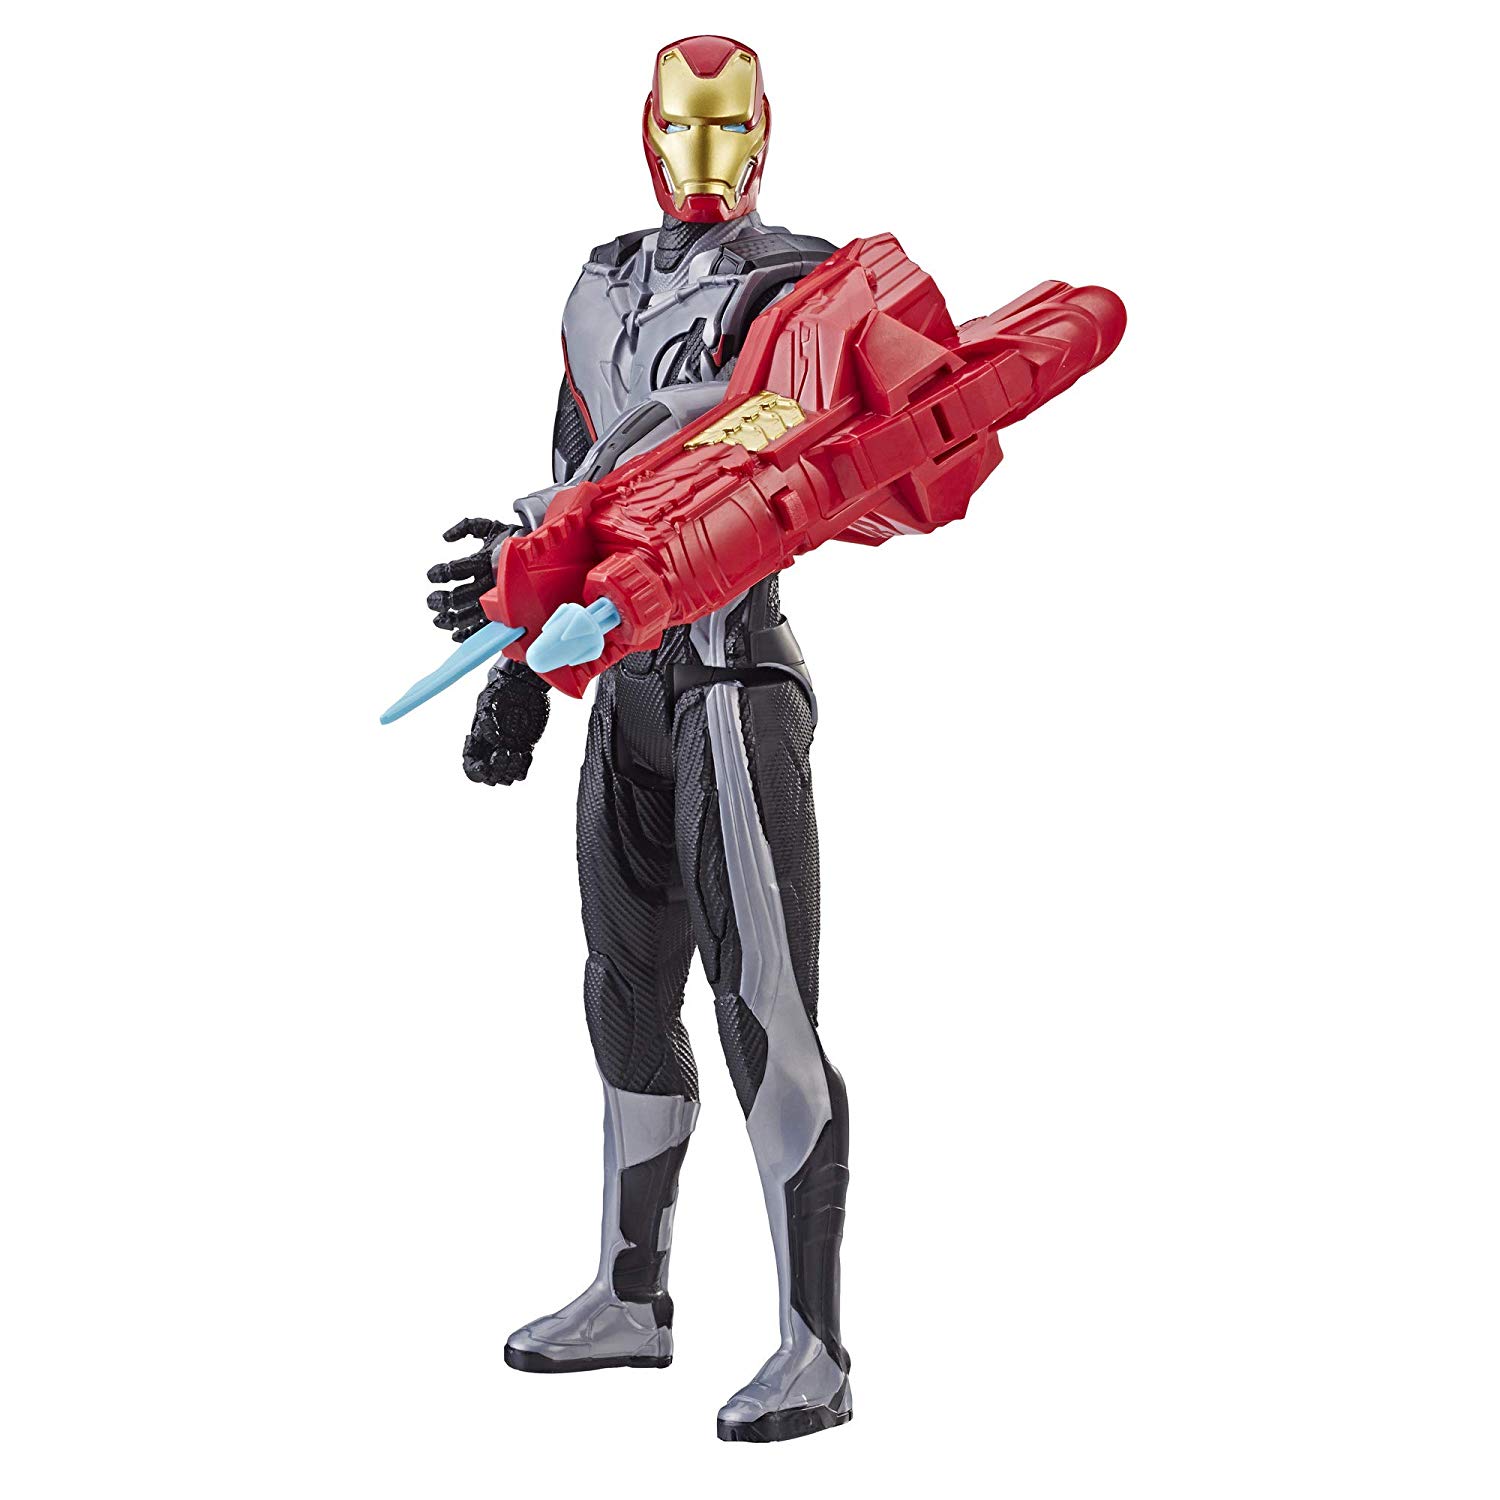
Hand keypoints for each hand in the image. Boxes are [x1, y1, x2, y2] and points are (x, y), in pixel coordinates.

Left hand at [427, 517, 514, 642]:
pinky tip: (456, 634)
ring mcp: (497, 596)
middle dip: (443, 601)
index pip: (456, 570)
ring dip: (452, 619)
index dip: (441, 574)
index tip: (432, 576)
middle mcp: (490, 580)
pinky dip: (470, 632)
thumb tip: (446, 537)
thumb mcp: (489, 526)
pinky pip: (487, 624)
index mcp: (484, 560)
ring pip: (472, 613)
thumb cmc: (510, 540)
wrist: (537, 552)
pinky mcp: (503, 607)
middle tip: (432, 601)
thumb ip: (466, 527)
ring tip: (439, 620)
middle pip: (462, 596)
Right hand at [462, 661, 550, 785]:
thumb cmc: (500, 691)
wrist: (523, 686)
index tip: (484, 766)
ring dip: (511, 770)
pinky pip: (522, 771)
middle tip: (504, 752)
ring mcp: (508, 752)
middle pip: (489, 777)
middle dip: (496, 770)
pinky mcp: (524, 750)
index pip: (471, 767)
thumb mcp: (488, 702)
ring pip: (506, 778)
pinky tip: (526, 752)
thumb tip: (493, 742)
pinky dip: (523, 766)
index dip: (475, 772)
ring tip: (517, 752)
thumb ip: (487, 722)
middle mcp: (491, 750)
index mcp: (477, 742)